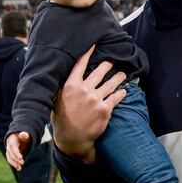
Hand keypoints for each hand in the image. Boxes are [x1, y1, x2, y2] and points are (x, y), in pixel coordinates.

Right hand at [5, 132, 30, 169]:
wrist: (18, 137)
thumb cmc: (22, 136)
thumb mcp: (24, 135)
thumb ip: (24, 135)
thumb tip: (24, 134)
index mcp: (11, 140)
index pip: (13, 147)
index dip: (16, 152)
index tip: (21, 157)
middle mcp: (8, 146)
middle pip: (10, 153)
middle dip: (16, 159)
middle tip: (22, 163)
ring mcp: (8, 150)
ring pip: (9, 158)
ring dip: (14, 163)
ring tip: (20, 168)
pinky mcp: (10, 155)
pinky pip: (10, 160)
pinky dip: (14, 164)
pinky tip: (19, 169)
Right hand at [53, 46, 126, 161]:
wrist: (72, 138)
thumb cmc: (62, 119)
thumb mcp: (57, 100)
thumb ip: (63, 87)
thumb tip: (67, 76)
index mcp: (70, 86)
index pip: (80, 65)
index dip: (88, 53)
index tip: (95, 44)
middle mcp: (83, 90)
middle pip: (99, 71)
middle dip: (108, 64)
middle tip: (112, 61)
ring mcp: (95, 99)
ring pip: (111, 83)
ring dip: (118, 78)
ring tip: (123, 74)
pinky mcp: (105, 109)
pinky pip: (116, 97)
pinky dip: (121, 93)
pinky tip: (124, 91)